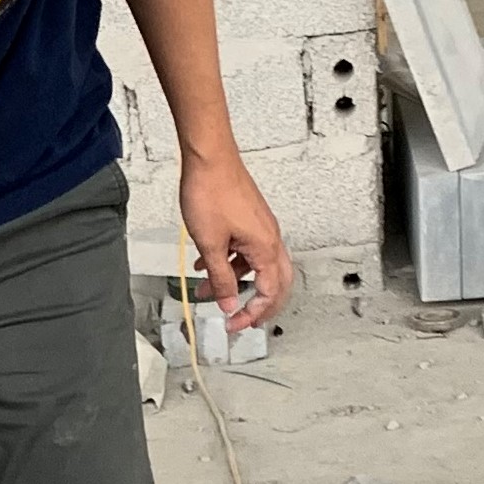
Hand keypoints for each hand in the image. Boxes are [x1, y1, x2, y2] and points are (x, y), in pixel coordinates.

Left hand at [178, 151, 292, 334]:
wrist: (209, 158)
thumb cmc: (211, 192)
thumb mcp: (210, 245)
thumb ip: (221, 279)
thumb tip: (229, 303)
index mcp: (265, 248)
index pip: (269, 293)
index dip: (253, 313)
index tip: (234, 324)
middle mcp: (270, 238)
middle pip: (275, 283)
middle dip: (260, 305)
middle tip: (244, 320)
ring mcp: (261, 228)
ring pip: (256, 266)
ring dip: (236, 282)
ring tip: (209, 291)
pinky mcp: (250, 219)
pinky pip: (246, 250)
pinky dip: (231, 263)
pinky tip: (208, 265)